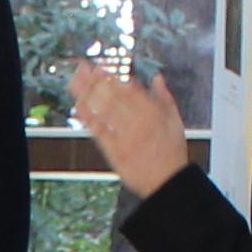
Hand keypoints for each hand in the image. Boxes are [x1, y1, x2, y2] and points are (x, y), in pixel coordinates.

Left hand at [68, 59, 196, 198]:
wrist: (168, 182)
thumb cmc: (172, 153)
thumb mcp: (176, 121)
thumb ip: (165, 97)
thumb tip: (158, 78)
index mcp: (152, 113)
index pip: (127, 89)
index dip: (111, 77)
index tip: (99, 68)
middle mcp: (137, 122)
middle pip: (112, 97)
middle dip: (95, 81)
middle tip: (81, 69)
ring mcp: (124, 137)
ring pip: (103, 111)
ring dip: (87, 95)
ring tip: (75, 82)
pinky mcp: (115, 151)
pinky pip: (98, 132)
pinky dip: (88, 118)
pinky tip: (78, 107)